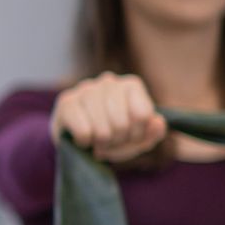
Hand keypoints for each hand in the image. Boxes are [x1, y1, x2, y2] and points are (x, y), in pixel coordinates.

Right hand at [51, 72, 165, 162]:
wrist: (76, 138)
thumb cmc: (112, 136)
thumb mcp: (137, 139)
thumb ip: (153, 133)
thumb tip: (157, 122)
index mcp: (131, 85)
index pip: (143, 115)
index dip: (137, 134)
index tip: (129, 137)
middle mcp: (108, 81)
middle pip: (122, 123)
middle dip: (117, 140)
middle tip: (111, 142)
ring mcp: (85, 89)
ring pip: (102, 129)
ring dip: (102, 143)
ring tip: (98, 142)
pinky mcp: (66, 102)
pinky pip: (84, 132)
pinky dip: (85, 142)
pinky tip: (82, 138)